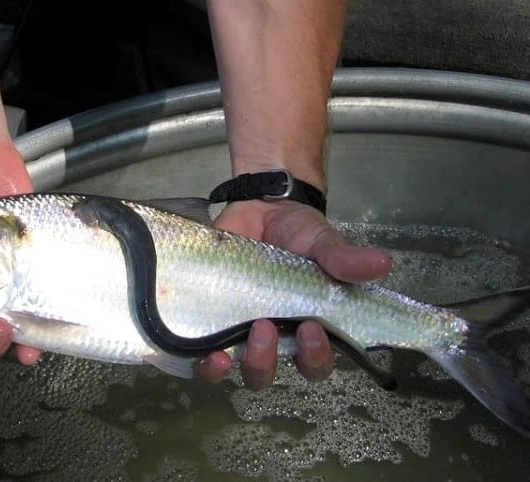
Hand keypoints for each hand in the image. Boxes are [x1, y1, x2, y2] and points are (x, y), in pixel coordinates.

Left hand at [195, 199, 390, 389]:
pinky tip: (199, 350)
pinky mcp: (206, 316)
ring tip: (224, 350)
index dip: (315, 357)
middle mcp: (272, 338)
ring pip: (231, 368)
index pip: (315, 363)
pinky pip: (198, 352)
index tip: (313, 329)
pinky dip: (198, 359)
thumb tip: (382, 263)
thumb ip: (344, 258)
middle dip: (266, 362)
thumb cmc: (298, 233)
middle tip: (265, 328)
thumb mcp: (323, 242)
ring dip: (228, 367)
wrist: (260, 206)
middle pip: (268, 374)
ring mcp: (236, 329)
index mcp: (305, 328)